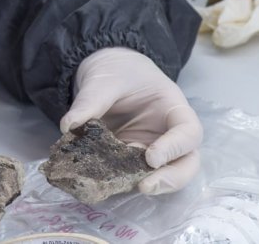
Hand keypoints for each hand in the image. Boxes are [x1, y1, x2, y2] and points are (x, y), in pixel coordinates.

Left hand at [59, 47, 201, 194]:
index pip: (189, 132)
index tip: (151, 158)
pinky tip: (102, 185)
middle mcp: (168, 134)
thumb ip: (91, 100)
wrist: (106, 73)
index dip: (175, 148)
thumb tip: (69, 126)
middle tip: (144, 187)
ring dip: (146, 185)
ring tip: (120, 187)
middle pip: (186, 163)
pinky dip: (121, 183)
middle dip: (171, 179)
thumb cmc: (117, 71)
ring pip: (163, 176)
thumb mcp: (104, 79)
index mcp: (173, 109)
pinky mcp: (131, 161)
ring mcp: (152, 150)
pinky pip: (132, 176)